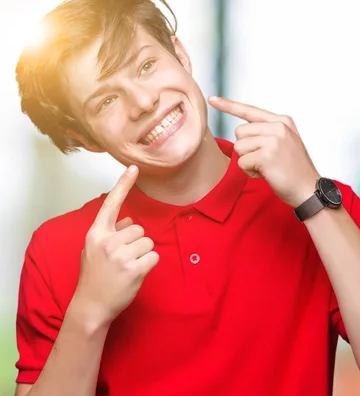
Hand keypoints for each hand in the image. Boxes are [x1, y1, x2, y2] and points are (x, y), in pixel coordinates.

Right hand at [73, 166, 158, 326]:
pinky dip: (149, 264)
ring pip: (148, 242)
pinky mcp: (134, 268)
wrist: (92, 305)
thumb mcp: (95, 250)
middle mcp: (107, 241)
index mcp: (96, 233)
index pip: (111, 204)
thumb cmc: (95, 276)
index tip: (134, 167)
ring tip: (128, 267)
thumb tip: (130, 220)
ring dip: (143, 253)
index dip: (123, 185)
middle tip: (123, 259)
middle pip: (139, 228)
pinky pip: (154, 256)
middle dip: (136, 242)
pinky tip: (135, 274)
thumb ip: (111, 232)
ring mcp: (120, 255)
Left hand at [208, 96, 319, 206]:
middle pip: (239, 132)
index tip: (212, 99)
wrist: (310, 190)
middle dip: (246, 149)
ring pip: (238, 146)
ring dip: (248, 161)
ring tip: (268, 168)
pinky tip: (267, 175)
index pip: (250, 110)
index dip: (229, 105)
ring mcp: (273, 140)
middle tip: (266, 160)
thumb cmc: (295, 170)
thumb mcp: (286, 142)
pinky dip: (250, 172)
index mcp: (283, 121)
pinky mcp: (266, 155)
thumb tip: (241, 131)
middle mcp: (279, 126)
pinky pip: (242, 162)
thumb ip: (268, 132)